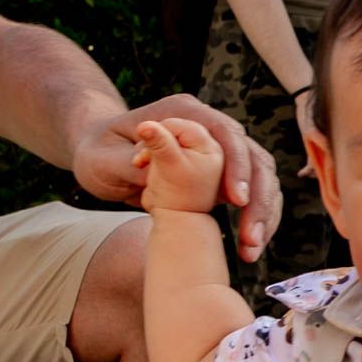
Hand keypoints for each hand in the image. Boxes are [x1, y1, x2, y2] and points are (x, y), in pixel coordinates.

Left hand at [74, 94, 279, 260]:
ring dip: (263, 212)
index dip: (236, 163)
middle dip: (258, 197)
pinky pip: (252, 193)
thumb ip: (130, 158)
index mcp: (182, 111)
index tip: (236, 200)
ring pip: (260, 176)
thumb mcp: (102, 157)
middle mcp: (207, 127)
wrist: (102, 157)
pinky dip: (257, 218)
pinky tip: (250, 247)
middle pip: (252, 155)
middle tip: (251, 238)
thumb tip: (157, 149)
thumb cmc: (97, 152)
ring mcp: (218, 150)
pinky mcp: (223, 173)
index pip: (223, 131)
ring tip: (251, 249)